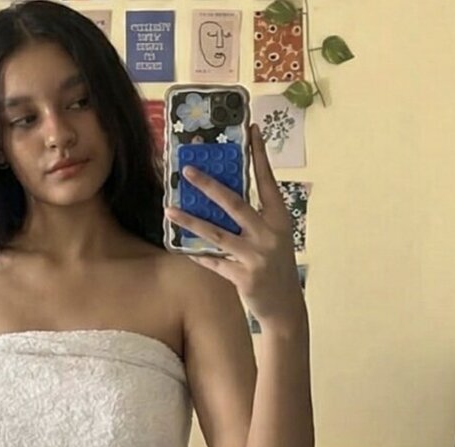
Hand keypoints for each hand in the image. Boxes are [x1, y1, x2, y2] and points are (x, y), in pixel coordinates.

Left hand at [165, 123, 304, 327]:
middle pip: (235, 203)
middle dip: (209, 186)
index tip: (250, 130)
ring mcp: (256, 256)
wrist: (285, 307)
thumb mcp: (273, 238)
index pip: (267, 181)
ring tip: (169, 210)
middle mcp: (269, 234)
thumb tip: (223, 197)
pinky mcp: (243, 277)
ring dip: (190, 221)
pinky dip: (197, 255)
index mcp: (279, 219)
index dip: (259, 155)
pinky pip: (214, 262)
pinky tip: (181, 247)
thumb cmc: (276, 268)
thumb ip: (254, 220)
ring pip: (217, 234)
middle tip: (187, 171)